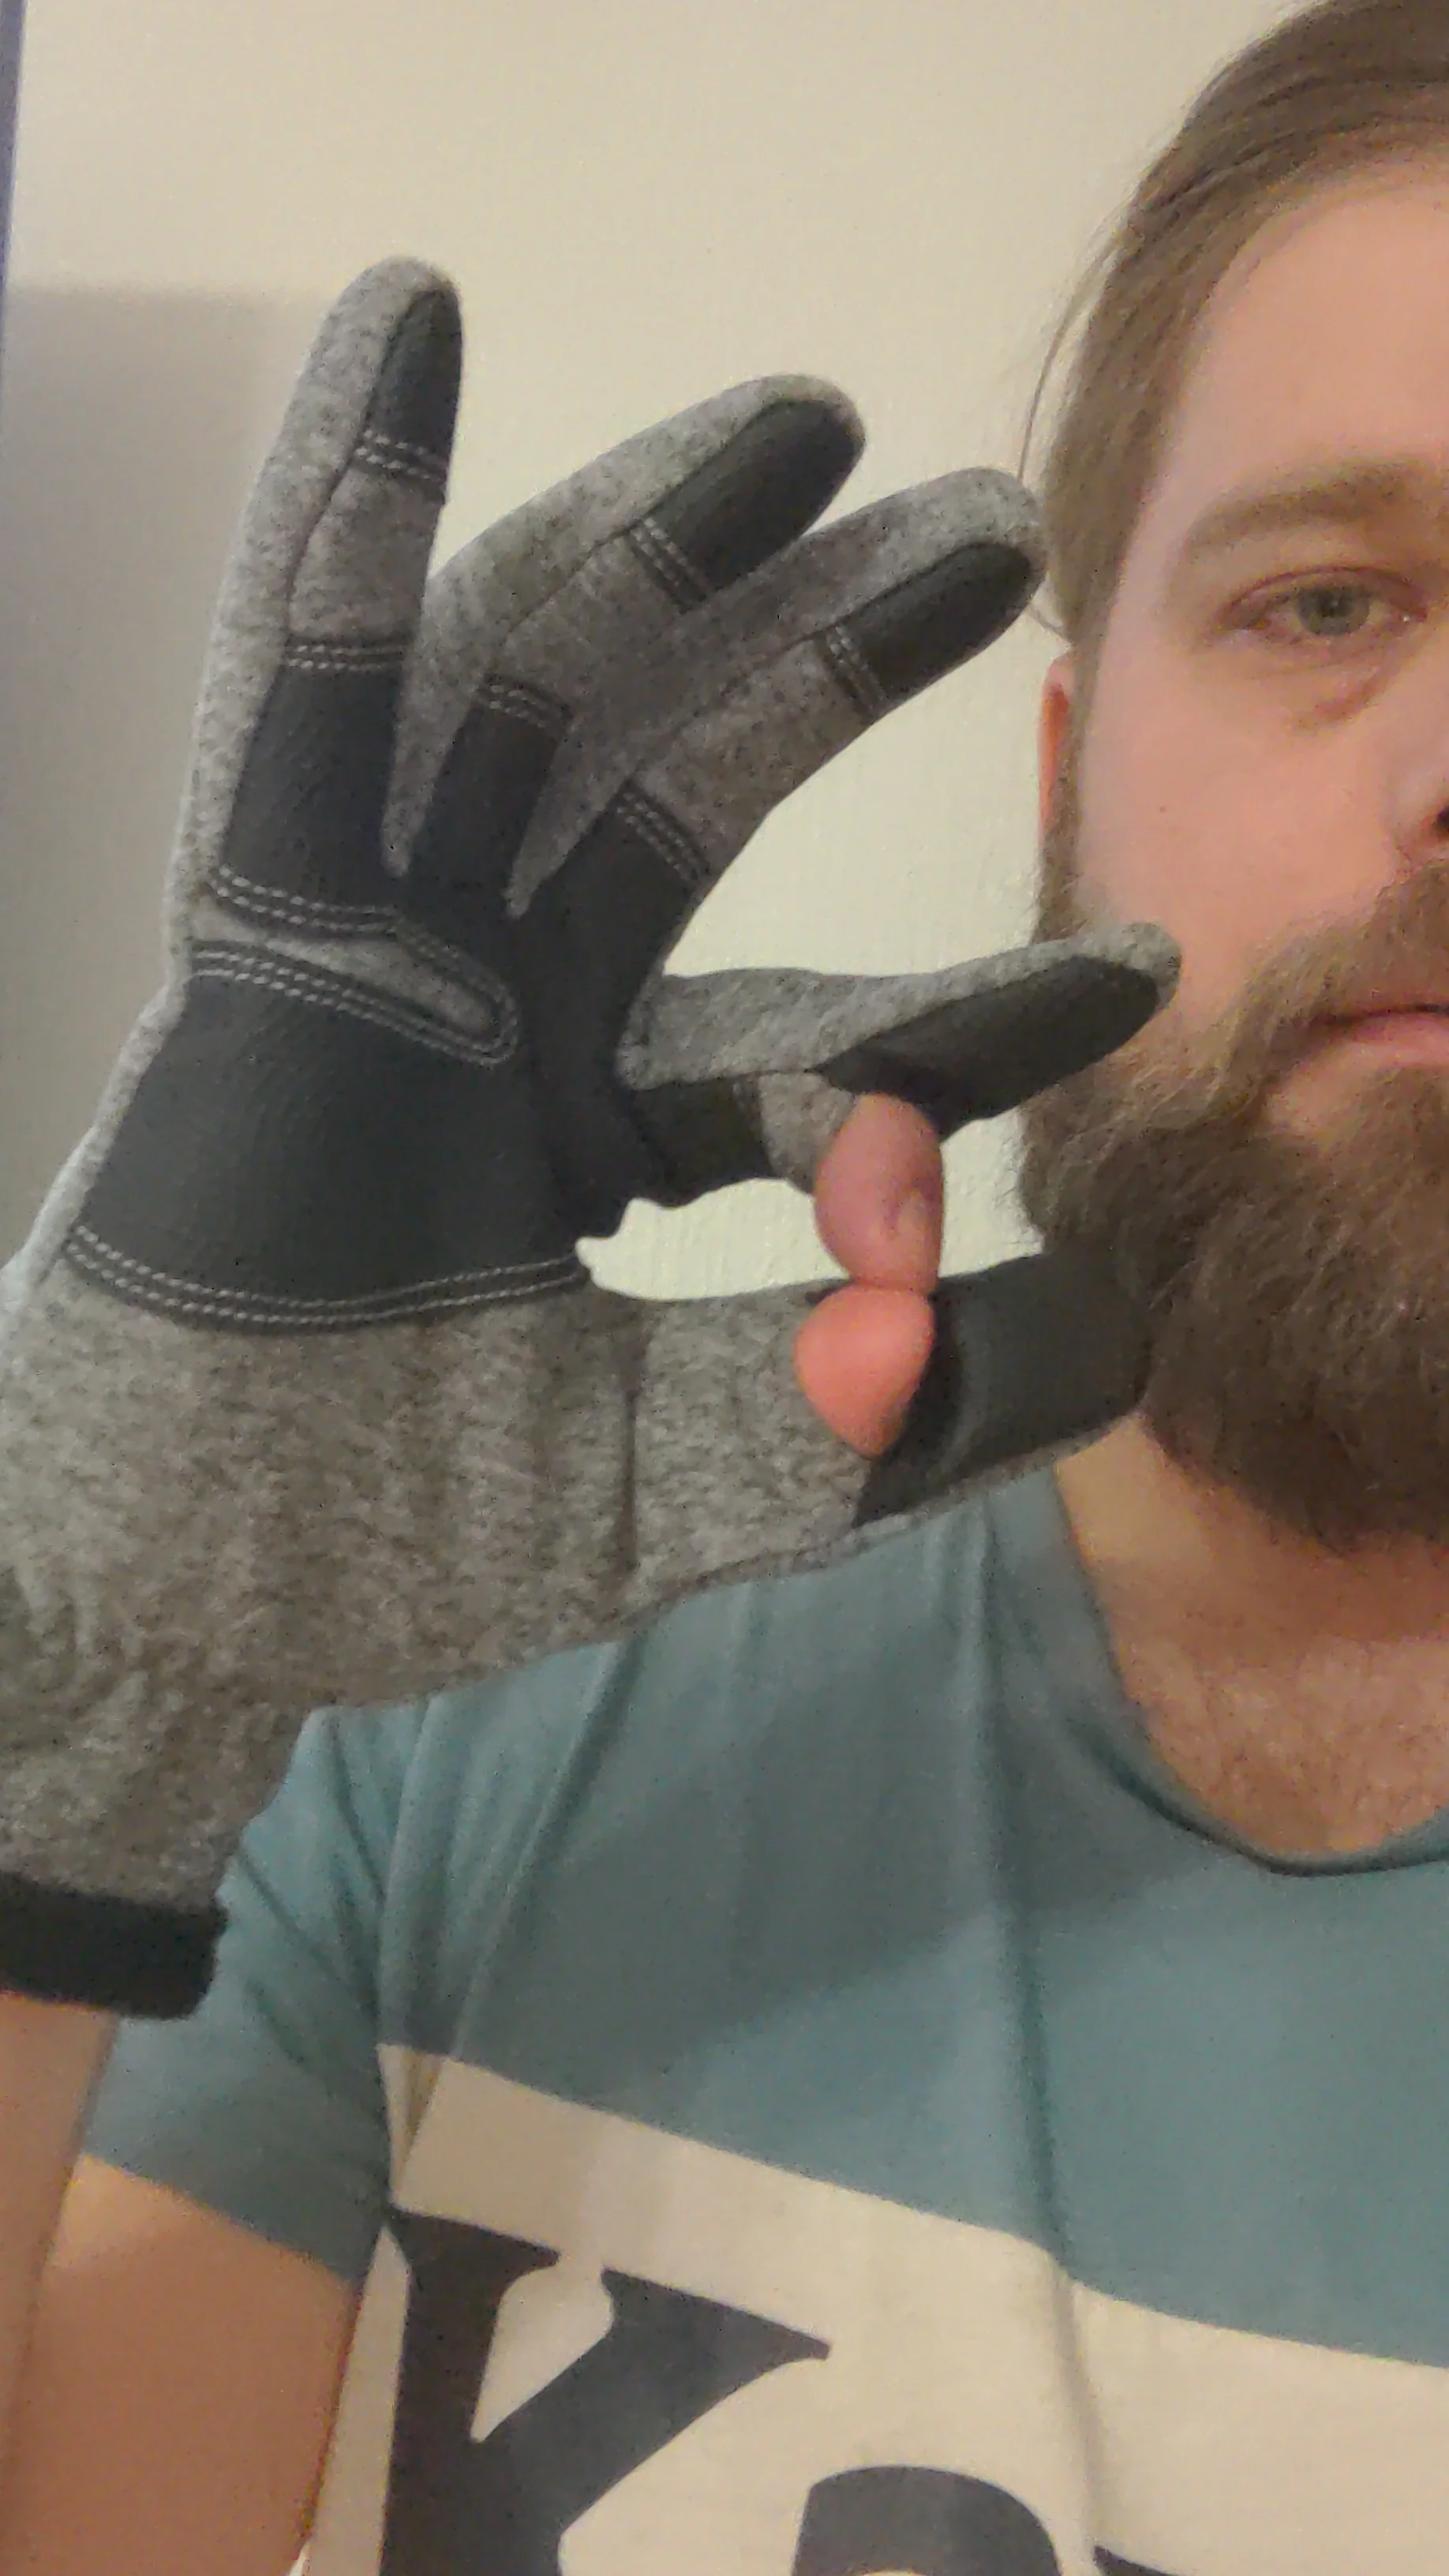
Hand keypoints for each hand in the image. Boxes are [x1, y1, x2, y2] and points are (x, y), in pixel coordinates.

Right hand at [0, 258, 1175, 2017]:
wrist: (175, 1600)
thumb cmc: (390, 1546)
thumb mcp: (680, 1486)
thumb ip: (873, 1417)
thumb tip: (1119, 1338)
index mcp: (601, 1124)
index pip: (815, 1040)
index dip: (973, 1011)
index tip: (1138, 976)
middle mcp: (504, 1006)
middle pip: (681, 781)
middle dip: (828, 648)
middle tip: (992, 531)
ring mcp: (380, 952)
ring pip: (520, 697)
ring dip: (651, 537)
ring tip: (806, 415)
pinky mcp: (251, 929)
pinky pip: (295, 705)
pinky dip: (333, 519)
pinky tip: (406, 334)